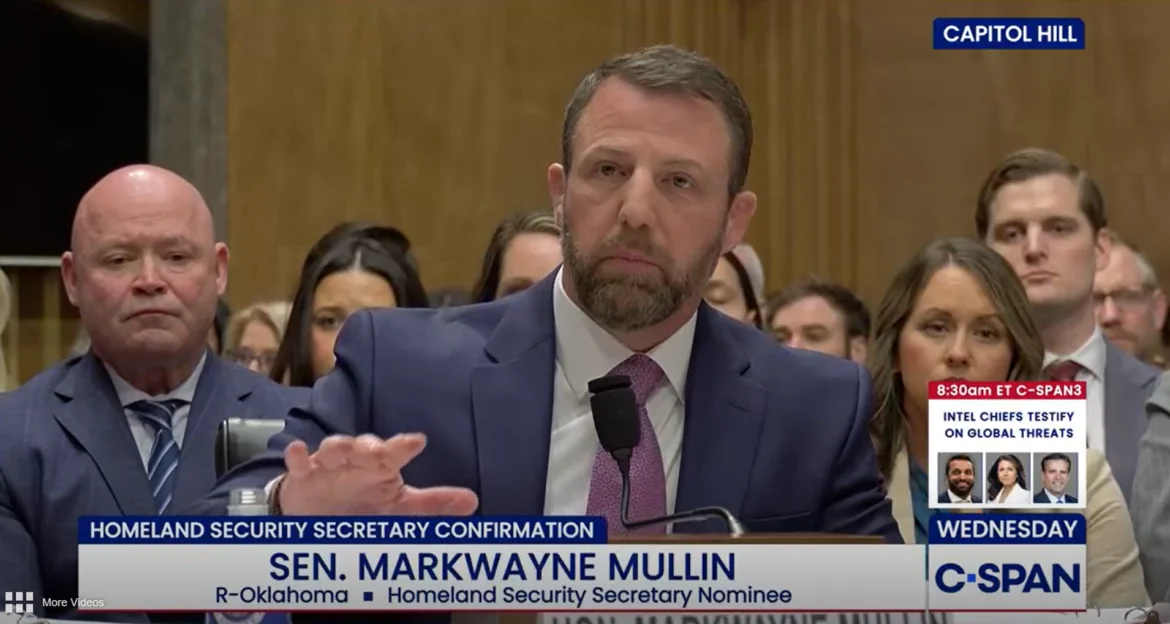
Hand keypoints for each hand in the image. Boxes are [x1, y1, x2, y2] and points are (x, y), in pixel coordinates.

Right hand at [278, 433, 478, 515]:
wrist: (319, 516)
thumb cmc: (364, 506)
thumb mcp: (399, 510)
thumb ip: (432, 504)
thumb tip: (472, 500)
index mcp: (380, 467)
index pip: (394, 453)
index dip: (404, 446)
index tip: (417, 442)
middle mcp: (356, 462)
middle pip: (362, 445)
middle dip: (368, 445)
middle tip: (377, 451)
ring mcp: (327, 467)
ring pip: (331, 449)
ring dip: (336, 447)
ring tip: (340, 450)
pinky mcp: (302, 477)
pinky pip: (297, 464)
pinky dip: (297, 457)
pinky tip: (297, 452)